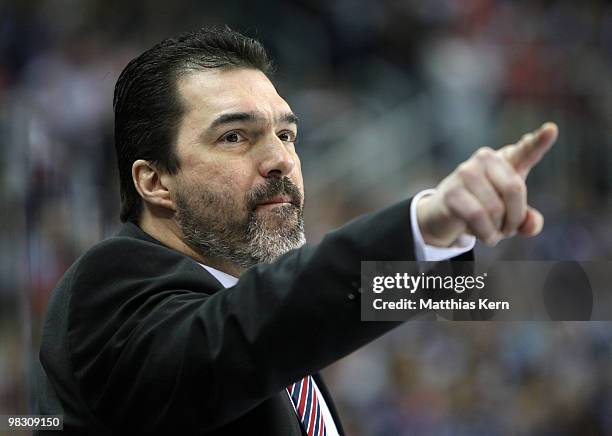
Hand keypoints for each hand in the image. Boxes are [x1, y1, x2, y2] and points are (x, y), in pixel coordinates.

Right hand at [416, 122, 558, 246]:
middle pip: (514, 189)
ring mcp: (466, 172)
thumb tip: (530, 225)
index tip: (551, 129)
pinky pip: (477, 216)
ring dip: (498, 229)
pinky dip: (486, 233)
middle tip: (508, 231)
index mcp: (506, 160)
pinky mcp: (451, 191)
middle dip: (514, 218)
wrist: (445, 215)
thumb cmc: (483, 209)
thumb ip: (527, 221)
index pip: (526, 150)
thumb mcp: (510, 216)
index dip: (539, 141)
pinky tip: (485, 236)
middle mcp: (485, 159)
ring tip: (493, 233)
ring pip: (495, 207)